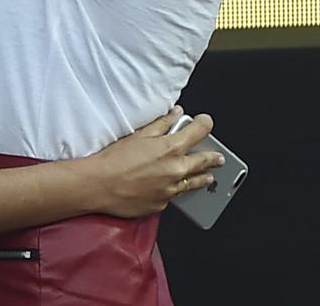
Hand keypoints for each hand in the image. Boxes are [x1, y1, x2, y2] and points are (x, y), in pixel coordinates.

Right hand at [76, 108, 224, 217]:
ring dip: (203, 177)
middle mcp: (176, 170)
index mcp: (171, 148)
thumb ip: (161, 124)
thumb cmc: (114, 159)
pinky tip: (174, 187)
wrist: (100, 185)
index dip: (205, 124)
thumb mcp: (138, 135)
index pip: (198, 132)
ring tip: (209, 176)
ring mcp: (171, 189)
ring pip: (194, 183)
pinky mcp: (162, 204)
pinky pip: (174, 195)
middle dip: (212, 157)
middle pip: (203, 161)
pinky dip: (175, 189)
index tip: (207, 122)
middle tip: (219, 157)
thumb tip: (176, 114)